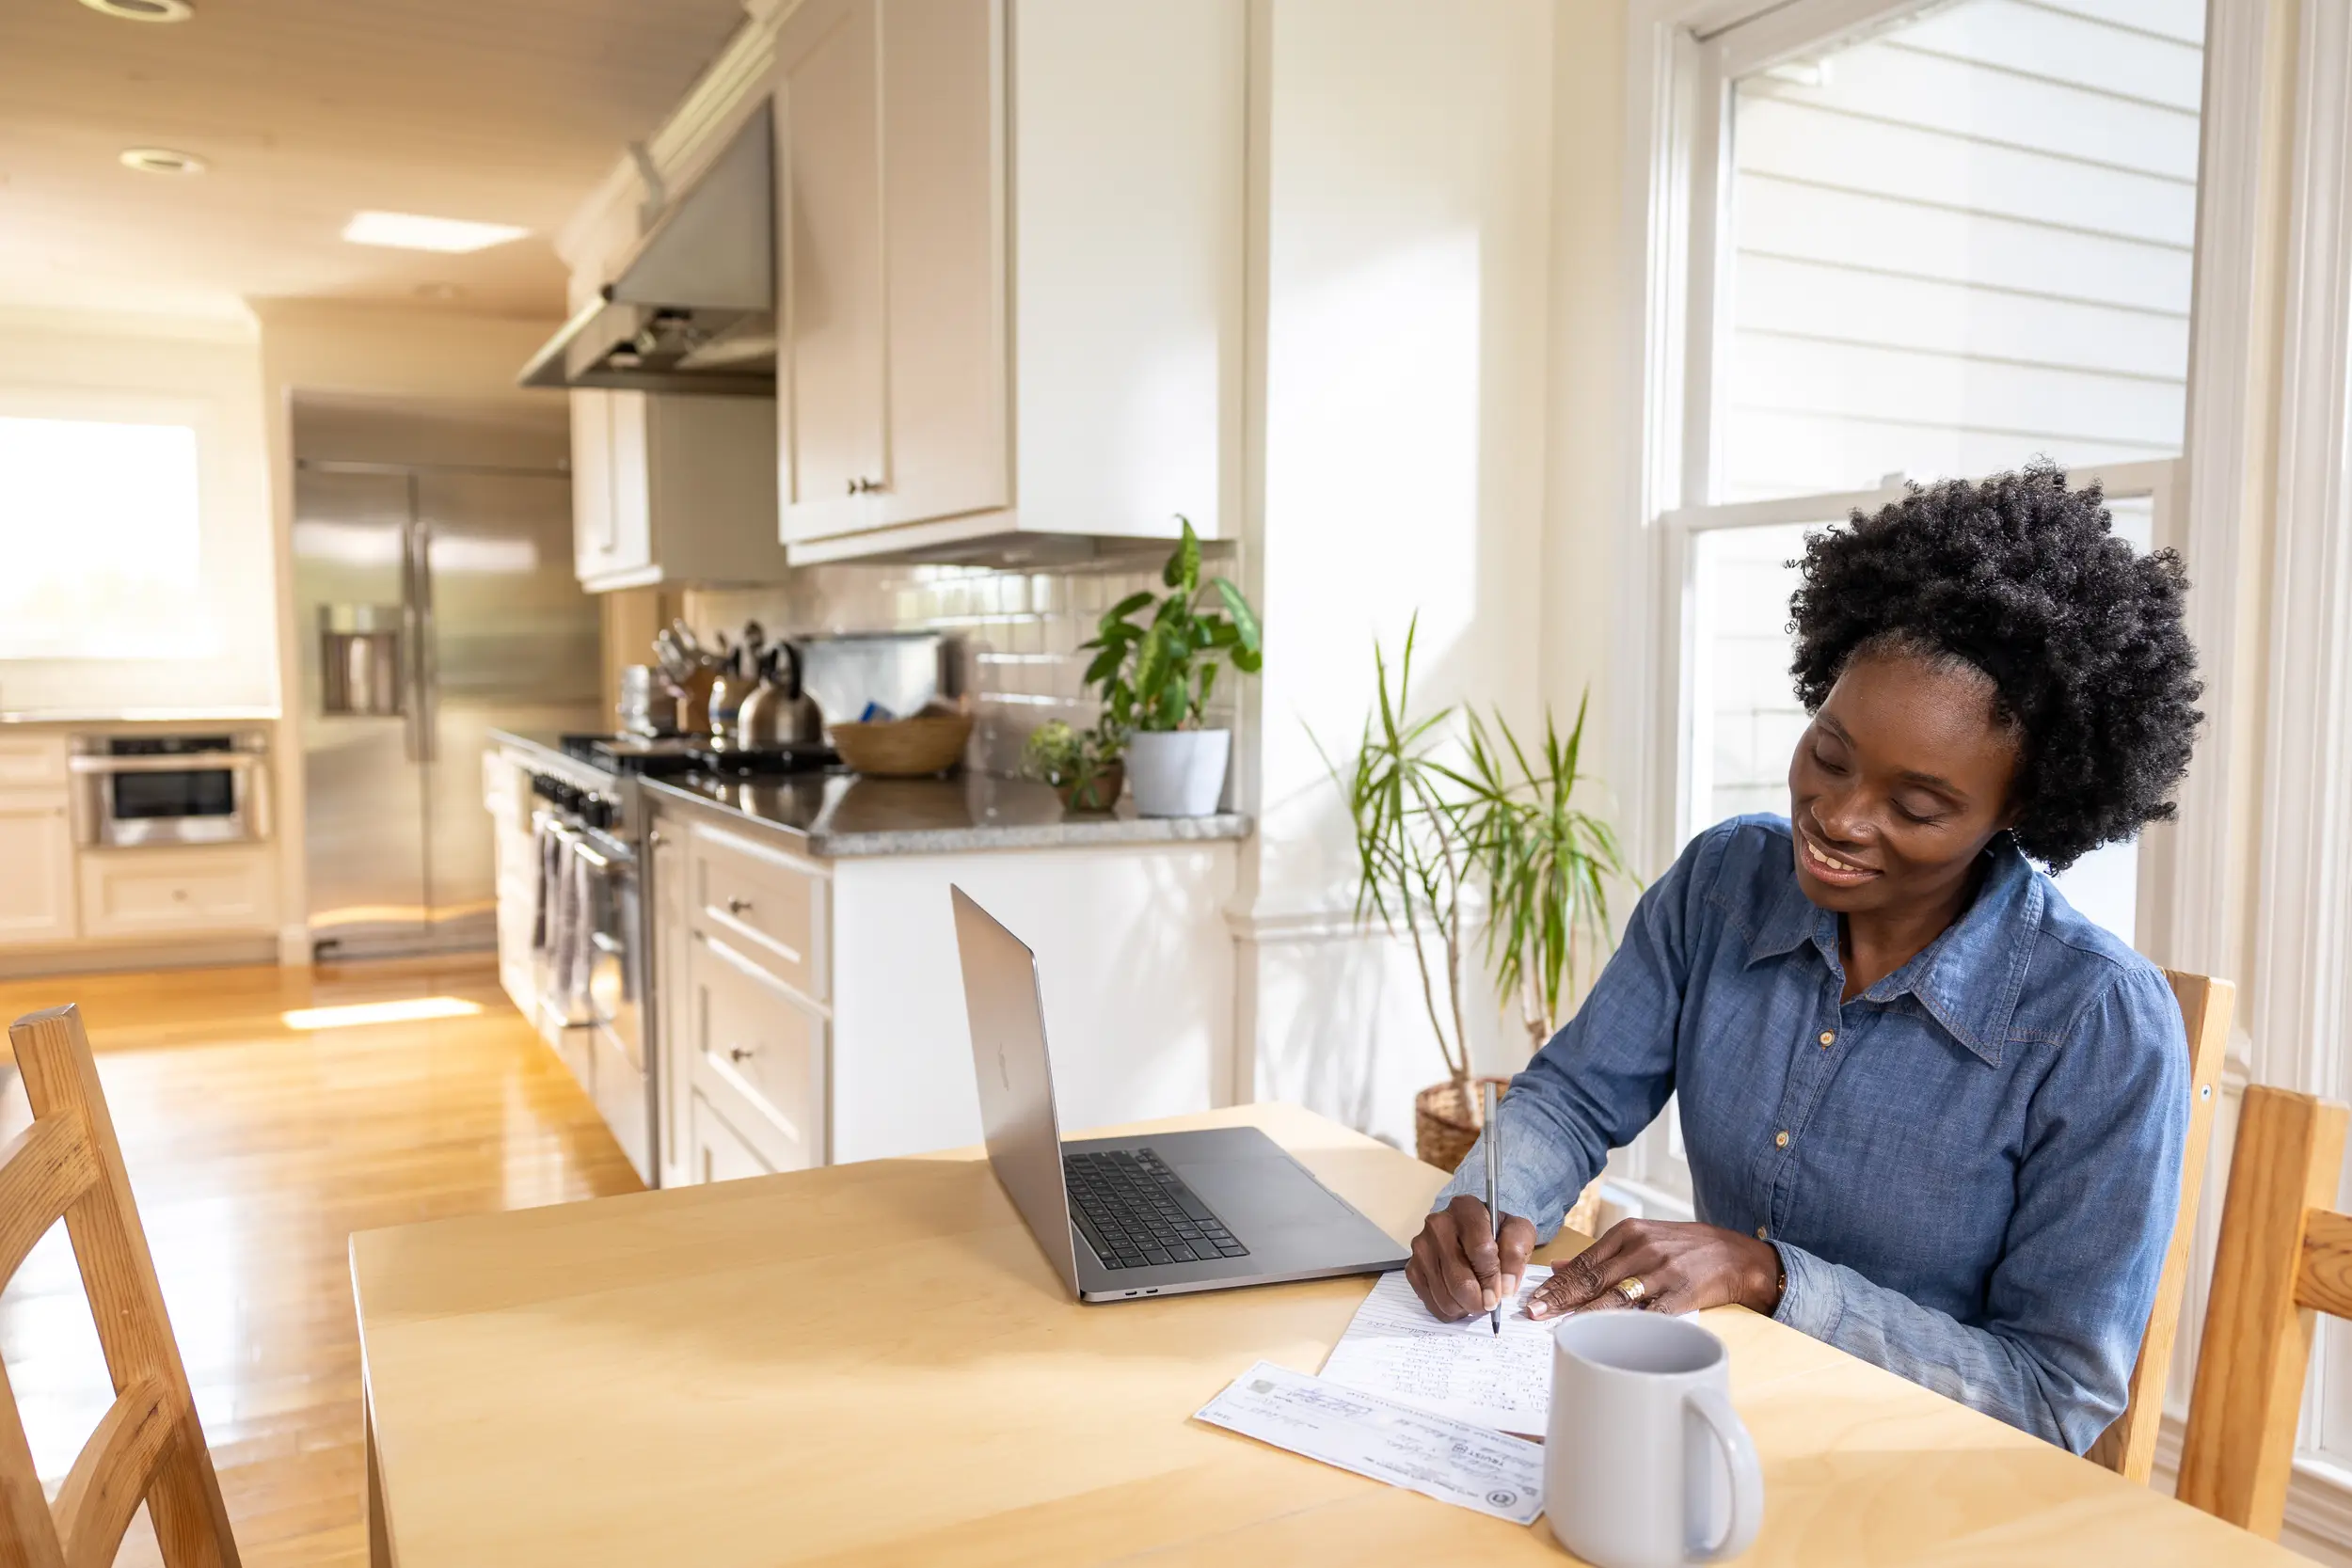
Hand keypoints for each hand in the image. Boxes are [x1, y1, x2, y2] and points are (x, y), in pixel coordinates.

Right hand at [1406, 1195, 1534, 1321]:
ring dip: (1464, 1307)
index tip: (1500, 1296)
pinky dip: (1448, 1310)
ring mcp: (1421, 1247)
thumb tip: (1504, 1287)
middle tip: (1488, 1305)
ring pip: (1444, 1294)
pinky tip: (1460, 1301)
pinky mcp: (1412, 1267)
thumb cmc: (1496, 1232)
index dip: (1492, 1279)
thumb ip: (1515, 1255)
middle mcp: (1438, 1224)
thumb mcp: (1518, 1232)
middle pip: (1458, 1278)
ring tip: (1475, 1300)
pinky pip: (1430, 1301)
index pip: (1480, 1250)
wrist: (1471, 1230)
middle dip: (1477, 1300)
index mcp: (1466, 1209)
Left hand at [1524, 1217, 1781, 1319]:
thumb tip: (1559, 1267)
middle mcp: (1643, 1249)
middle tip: (1534, 1313)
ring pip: (1615, 1297)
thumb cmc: (1688, 1247)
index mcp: (1630, 1232)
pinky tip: (1605, 1337)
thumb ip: (1602, 1253)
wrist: (1739, 1256)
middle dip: (1560, 1298)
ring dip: (1583, 1313)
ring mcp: (1662, 1272)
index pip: (1584, 1261)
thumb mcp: (1644, 1237)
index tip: (1534, 1297)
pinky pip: (1647, 1315)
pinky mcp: (1680, 1295)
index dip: (1557, 1283)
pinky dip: (1625, 1327)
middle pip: (1593, 1278)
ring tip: (1559, 1326)